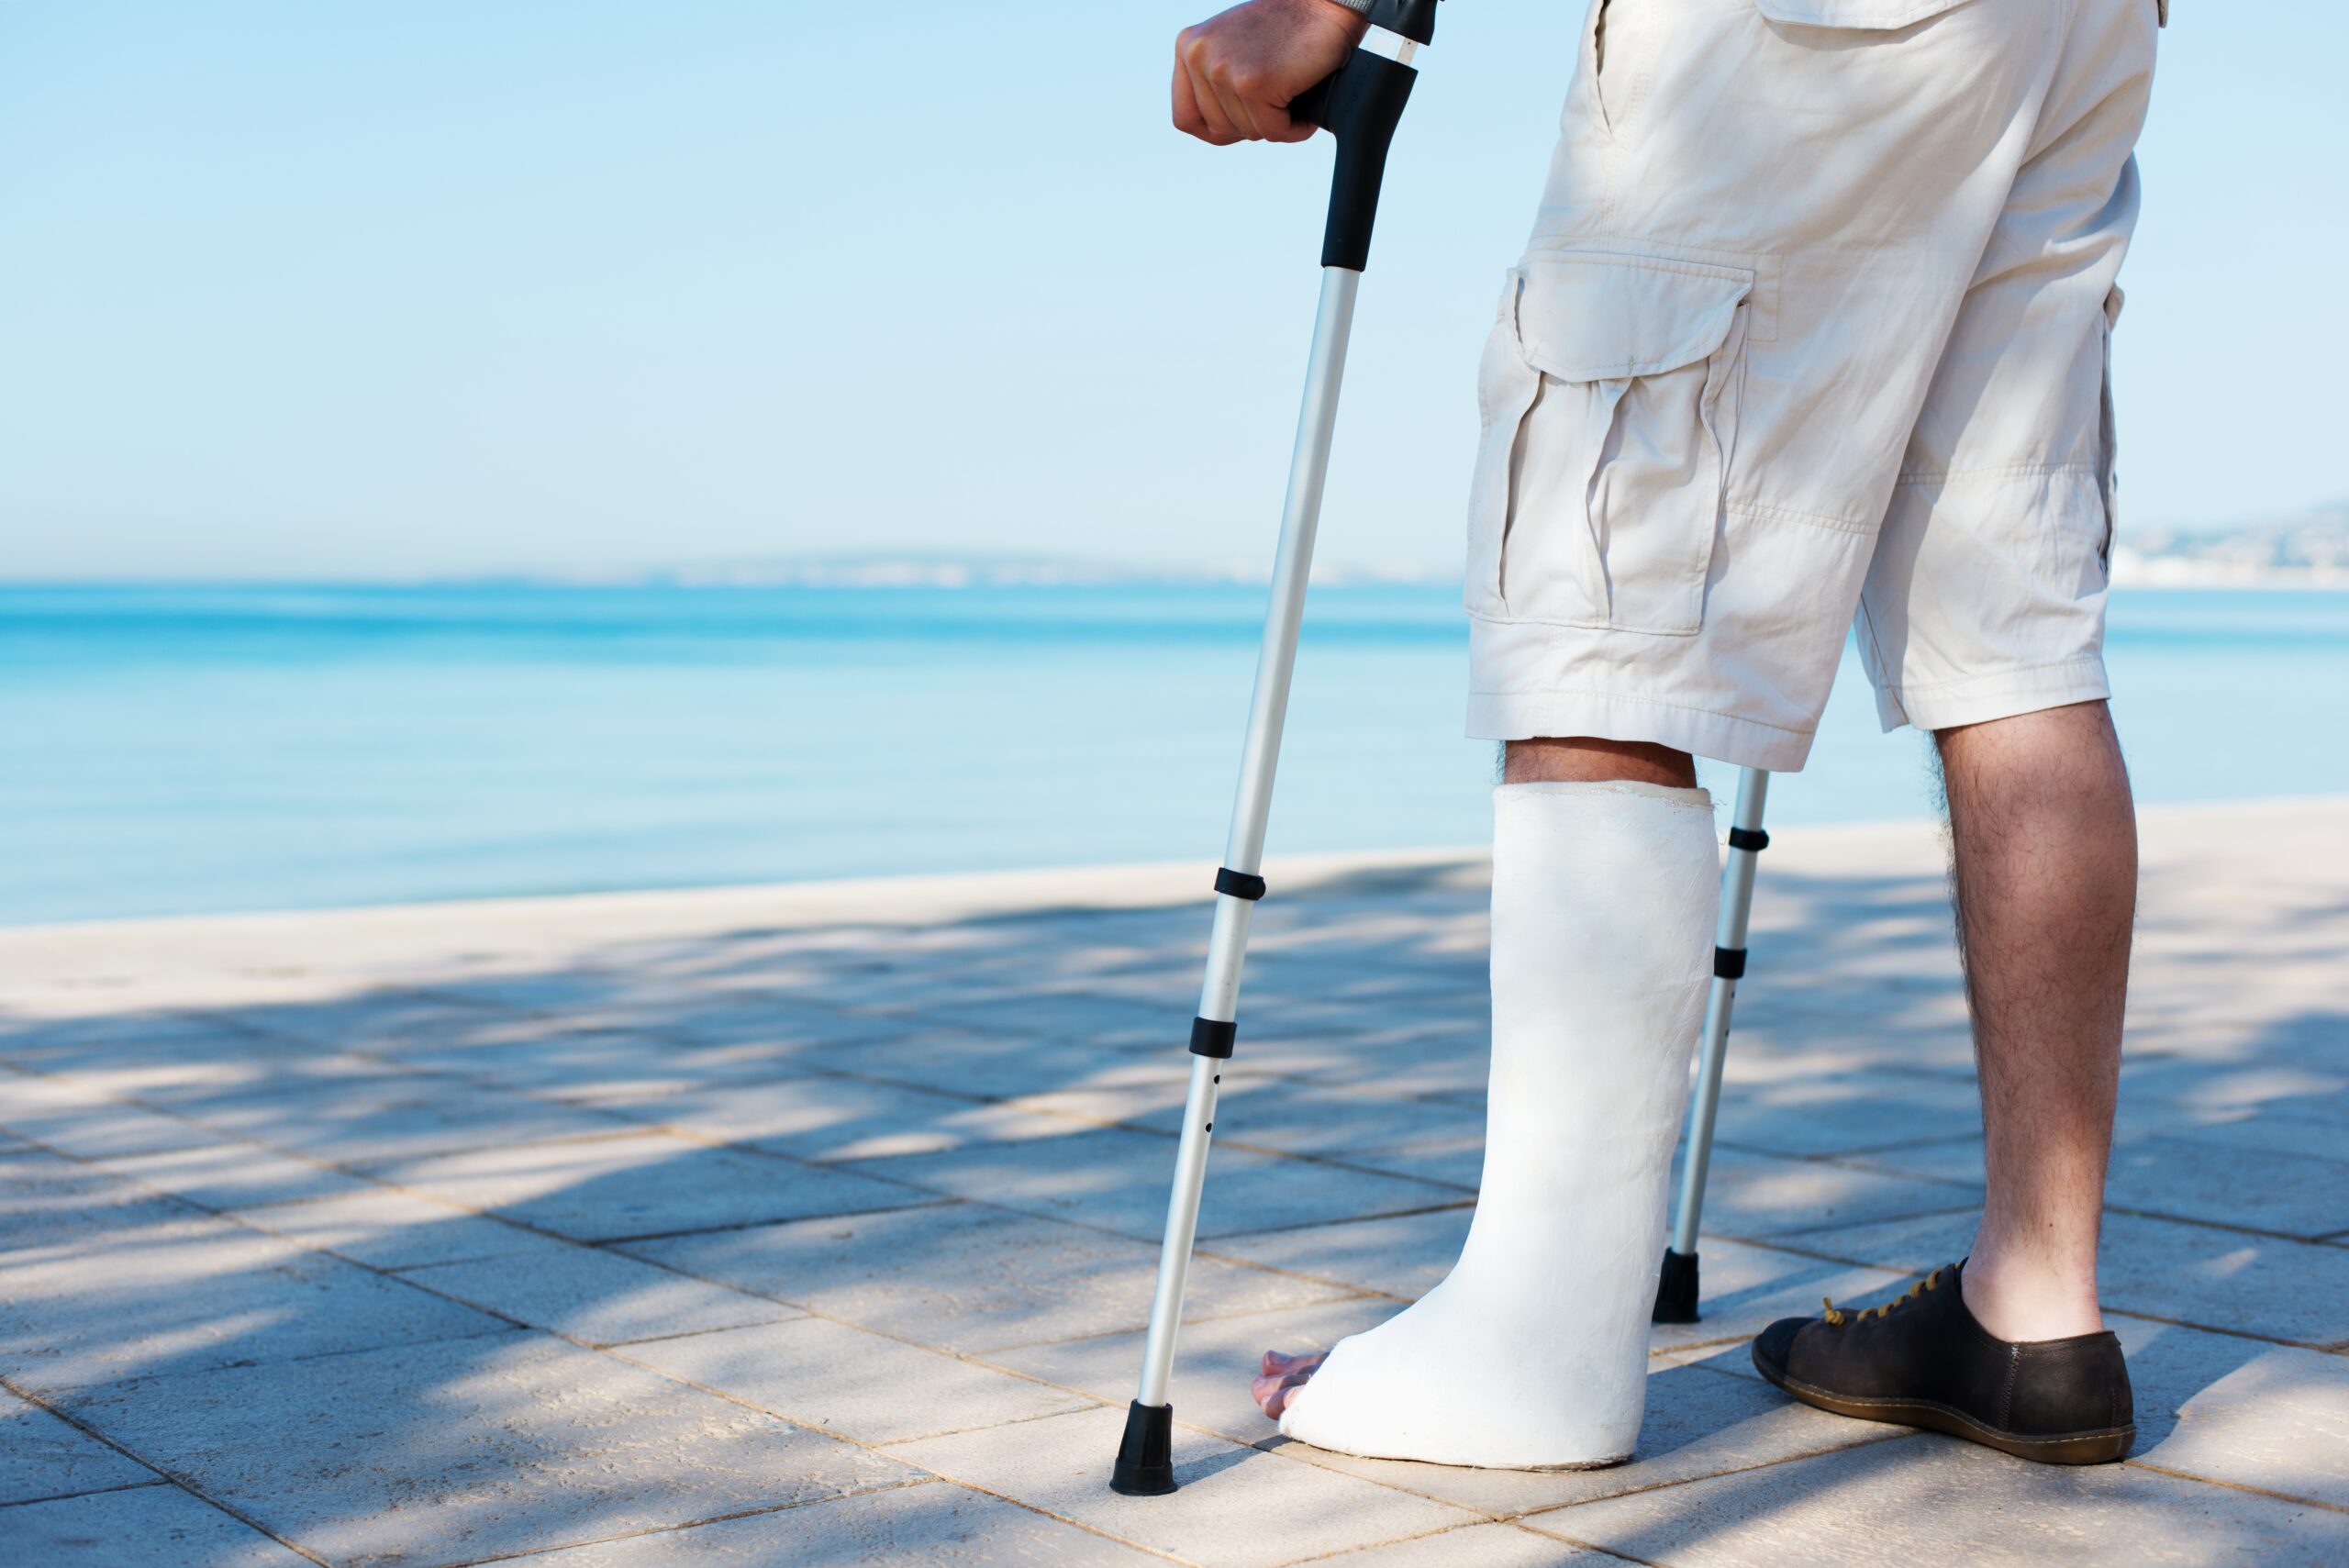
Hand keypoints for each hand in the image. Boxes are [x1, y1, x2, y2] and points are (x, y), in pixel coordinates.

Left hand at [1173, 0, 1366, 145]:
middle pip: (1216, 128)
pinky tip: (1304, 111)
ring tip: (1292, 99)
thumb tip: (1213, 131)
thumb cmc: (1287, 29)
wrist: (1327, 4)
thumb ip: (1212, 82)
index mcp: (1188, 46)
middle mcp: (1198, 54)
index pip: (1184, 117)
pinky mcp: (1254, 82)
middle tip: (1277, 102)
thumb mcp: (1232, 49)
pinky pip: (1272, 131)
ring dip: (1276, 125)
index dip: (1217, 129)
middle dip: (1251, 125)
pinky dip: (1295, 129)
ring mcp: (1224, 68)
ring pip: (1245, 132)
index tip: (1244, 117)